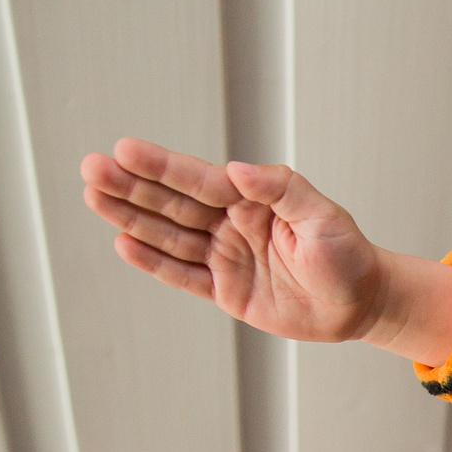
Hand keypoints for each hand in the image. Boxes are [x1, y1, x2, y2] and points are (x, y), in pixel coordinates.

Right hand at [80, 138, 451, 363]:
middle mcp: (231, 223)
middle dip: (131, 186)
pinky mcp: (225, 289)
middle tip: (91, 168)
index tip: (125, 149)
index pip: (199, 180)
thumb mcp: (324, 217)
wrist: (360, 303)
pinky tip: (123, 244)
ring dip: (131, 218)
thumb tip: (238, 170)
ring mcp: (225, 256)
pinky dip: (154, 262)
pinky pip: (183, 275)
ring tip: (94, 197)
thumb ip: (282, 190)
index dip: (162, 167)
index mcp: (252, 199)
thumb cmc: (347, 255)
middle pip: (173, 203)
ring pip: (169, 236)